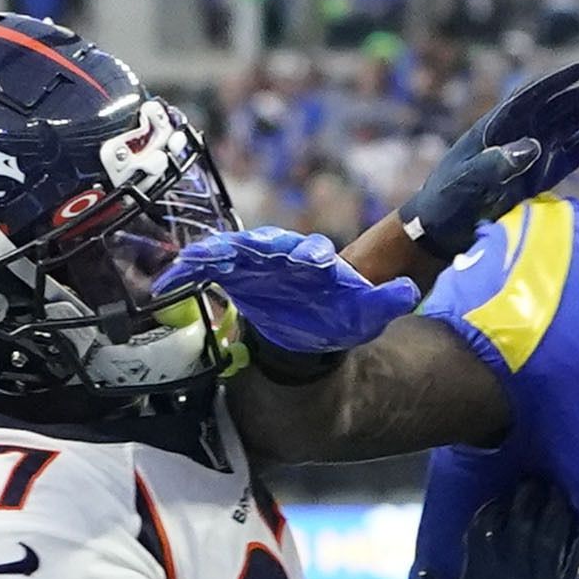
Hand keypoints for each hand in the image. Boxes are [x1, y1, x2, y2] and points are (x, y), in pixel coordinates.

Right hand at [157, 228, 418, 361]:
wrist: (309, 334)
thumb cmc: (337, 319)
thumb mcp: (367, 313)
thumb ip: (386, 301)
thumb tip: (407, 292)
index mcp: (316, 262)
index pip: (312, 253)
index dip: (310, 255)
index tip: (310, 260)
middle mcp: (284, 256)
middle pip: (267, 245)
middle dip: (254, 246)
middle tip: (241, 250)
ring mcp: (256, 263)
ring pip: (233, 252)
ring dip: (215, 255)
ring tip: (195, 261)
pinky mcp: (234, 275)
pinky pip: (210, 268)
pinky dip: (192, 270)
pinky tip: (170, 280)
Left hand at [400, 59, 578, 259]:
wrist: (444, 227)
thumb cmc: (448, 201)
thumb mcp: (467, 183)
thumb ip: (496, 165)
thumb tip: (533, 145)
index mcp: (501, 123)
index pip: (538, 93)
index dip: (565, 78)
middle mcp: (525, 128)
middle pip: (568, 102)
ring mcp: (540, 147)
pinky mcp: (550, 168)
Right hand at [415, 477, 578, 578]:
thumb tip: (426, 573)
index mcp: (479, 572)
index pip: (487, 526)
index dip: (495, 508)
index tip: (503, 498)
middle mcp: (511, 571)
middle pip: (523, 522)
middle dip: (530, 499)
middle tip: (538, 484)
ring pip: (552, 538)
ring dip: (558, 514)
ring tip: (562, 498)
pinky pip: (576, 570)